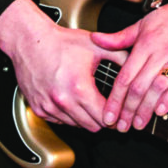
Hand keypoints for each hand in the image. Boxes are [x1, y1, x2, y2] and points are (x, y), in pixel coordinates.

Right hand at [0, 0, 111, 130]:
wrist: (30, 40)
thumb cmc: (60, 42)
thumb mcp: (96, 46)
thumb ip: (121, 58)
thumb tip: (137, 68)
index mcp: (79, 88)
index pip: (106, 117)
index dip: (117, 116)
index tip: (120, 112)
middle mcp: (63, 101)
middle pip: (93, 126)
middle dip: (103, 119)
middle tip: (109, 110)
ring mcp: (49, 107)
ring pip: (77, 126)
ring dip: (86, 118)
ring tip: (91, 104)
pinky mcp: (39, 108)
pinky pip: (60, 122)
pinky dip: (69, 116)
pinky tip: (73, 102)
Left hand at [90, 0, 167, 130]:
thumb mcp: (143, 23)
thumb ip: (120, 37)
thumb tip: (96, 39)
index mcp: (145, 44)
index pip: (124, 77)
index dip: (115, 99)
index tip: (109, 115)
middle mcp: (160, 53)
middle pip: (138, 86)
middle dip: (128, 110)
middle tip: (122, 127)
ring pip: (157, 87)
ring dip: (146, 109)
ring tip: (139, 124)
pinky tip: (161, 111)